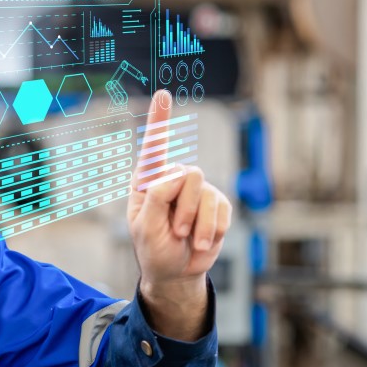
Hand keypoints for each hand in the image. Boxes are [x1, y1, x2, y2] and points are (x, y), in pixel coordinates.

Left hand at [127, 90, 231, 335]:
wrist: (177, 273)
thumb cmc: (154, 250)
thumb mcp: (146, 227)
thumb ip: (158, 197)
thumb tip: (179, 174)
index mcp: (148, 183)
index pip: (154, 148)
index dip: (160, 120)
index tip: (164, 93)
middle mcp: (173, 180)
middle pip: (186, 174)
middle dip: (183, 208)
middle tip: (175, 231)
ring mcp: (196, 191)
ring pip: (204, 192)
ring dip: (197, 223)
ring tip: (186, 238)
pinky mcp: (216, 203)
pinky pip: (221, 208)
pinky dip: (212, 230)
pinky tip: (202, 242)